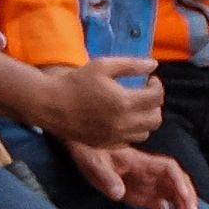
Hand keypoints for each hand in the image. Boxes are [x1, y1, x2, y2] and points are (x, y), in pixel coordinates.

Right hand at [31, 61, 162, 145]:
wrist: (51, 104)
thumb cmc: (76, 82)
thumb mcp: (103, 66)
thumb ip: (131, 65)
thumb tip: (154, 65)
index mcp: (124, 102)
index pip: (156, 97)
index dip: (157, 86)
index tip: (149, 80)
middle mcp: (124, 123)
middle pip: (156, 118)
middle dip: (155, 104)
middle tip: (144, 94)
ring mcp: (115, 137)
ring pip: (146, 132)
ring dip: (145, 119)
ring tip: (134, 107)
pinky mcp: (106, 144)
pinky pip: (130, 141)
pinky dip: (132, 130)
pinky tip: (121, 119)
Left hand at [65, 135, 204, 208]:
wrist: (86, 153)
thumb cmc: (91, 153)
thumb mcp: (95, 163)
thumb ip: (107, 177)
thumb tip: (118, 194)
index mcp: (142, 162)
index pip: (169, 168)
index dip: (179, 181)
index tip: (184, 196)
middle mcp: (150, 173)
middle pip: (178, 182)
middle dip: (188, 197)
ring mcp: (148, 184)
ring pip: (173, 195)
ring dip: (181, 208)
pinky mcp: (143, 195)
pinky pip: (160, 206)